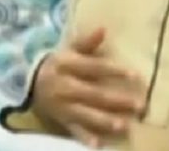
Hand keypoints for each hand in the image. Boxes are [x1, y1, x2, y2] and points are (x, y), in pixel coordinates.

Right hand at [32, 28, 144, 147]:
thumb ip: (86, 42)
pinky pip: (74, 130)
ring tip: (124, 125)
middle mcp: (63, 85)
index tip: (135, 75)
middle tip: (139, 105)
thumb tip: (103, 29)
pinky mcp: (61, 119)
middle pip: (92, 93)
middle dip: (116, 100)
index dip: (113, 70)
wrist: (30, 83)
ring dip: (104, 120)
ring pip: (85, 114)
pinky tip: (98, 144)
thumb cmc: (58, 65)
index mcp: (66, 65)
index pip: (92, 67)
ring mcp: (62, 105)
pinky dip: (85, 137)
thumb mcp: (68, 50)